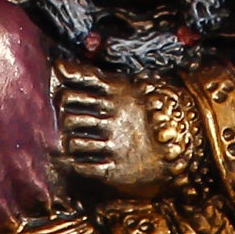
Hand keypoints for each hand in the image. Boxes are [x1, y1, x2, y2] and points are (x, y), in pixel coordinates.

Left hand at [56, 65, 172, 200]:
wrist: (177, 140)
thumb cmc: (141, 108)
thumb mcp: (120, 85)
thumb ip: (88, 75)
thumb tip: (57, 64)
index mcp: (113, 96)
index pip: (70, 95)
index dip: (62, 99)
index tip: (64, 102)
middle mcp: (112, 119)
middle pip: (69, 119)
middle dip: (66, 121)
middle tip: (71, 123)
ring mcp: (115, 145)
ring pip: (73, 143)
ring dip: (70, 142)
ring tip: (78, 140)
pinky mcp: (116, 169)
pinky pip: (84, 166)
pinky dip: (76, 163)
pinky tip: (82, 158)